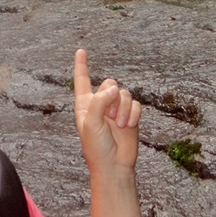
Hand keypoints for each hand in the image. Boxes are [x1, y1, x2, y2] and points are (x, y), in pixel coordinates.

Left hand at [73, 47, 140, 173]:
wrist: (114, 165)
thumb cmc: (96, 147)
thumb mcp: (91, 123)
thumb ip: (100, 101)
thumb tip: (115, 88)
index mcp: (85, 104)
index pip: (82, 80)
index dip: (81, 65)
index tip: (80, 51)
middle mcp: (100, 104)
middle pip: (109, 83)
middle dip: (112, 98)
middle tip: (109, 117)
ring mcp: (116, 109)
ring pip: (124, 93)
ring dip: (123, 109)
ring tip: (119, 125)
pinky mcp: (130, 116)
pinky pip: (135, 104)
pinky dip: (133, 114)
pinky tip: (128, 126)